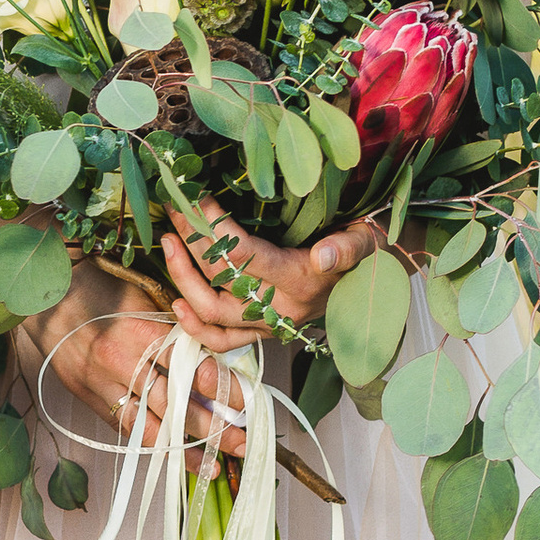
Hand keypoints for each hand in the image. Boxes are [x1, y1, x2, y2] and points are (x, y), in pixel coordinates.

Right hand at [16, 262, 254, 459]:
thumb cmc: (104, 289)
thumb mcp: (146, 298)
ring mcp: (103, 384)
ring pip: (150, 426)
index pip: (193, 368)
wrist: (48, 296)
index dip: (224, 390)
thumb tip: (217, 358)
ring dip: (186, 449)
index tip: (248, 405)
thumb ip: (177, 329)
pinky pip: (125, 428)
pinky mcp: (89, 399)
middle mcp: (123, 362)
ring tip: (214, 467)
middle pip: (176, 404)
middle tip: (244, 444)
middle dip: (214, 429)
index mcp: (143, 330)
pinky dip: (152, 445)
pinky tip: (174, 459)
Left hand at [161, 204, 395, 357]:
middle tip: (174, 209)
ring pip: (212, 314)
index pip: (245, 255)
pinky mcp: (260, 334)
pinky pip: (220, 341)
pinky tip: (177, 301)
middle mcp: (280, 309)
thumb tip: (325, 255)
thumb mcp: (365, 243)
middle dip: (191, 244)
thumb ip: (348, 247)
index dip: (216, 227)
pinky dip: (195, 326)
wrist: (370, 288)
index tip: (196, 197)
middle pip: (220, 282)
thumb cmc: (363, 256)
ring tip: (168, 243)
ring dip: (183, 279)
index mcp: (300, 282)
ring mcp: (267, 326)